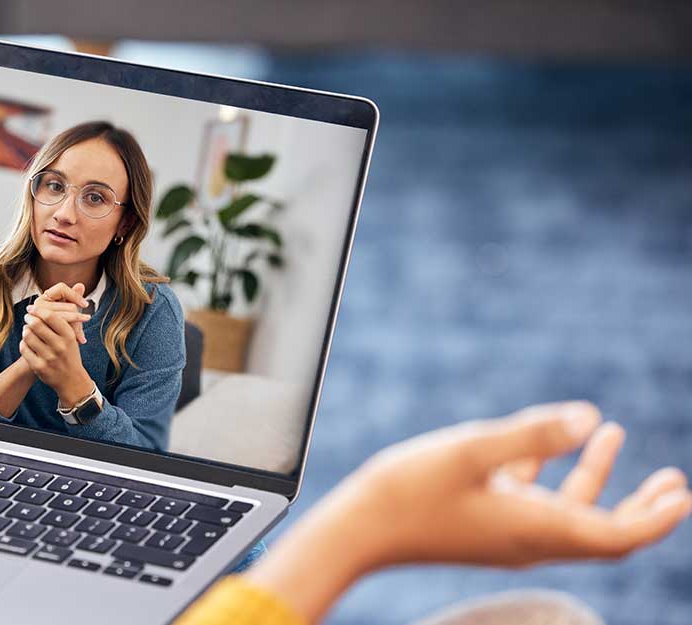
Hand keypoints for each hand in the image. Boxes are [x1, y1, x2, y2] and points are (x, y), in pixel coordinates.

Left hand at [19, 287, 92, 404]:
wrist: (71, 380)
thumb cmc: (70, 351)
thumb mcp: (74, 332)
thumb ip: (72, 309)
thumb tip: (81, 283)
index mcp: (69, 336)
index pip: (50, 316)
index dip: (39, 309)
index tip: (32, 307)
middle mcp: (60, 346)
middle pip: (36, 324)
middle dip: (29, 318)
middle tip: (27, 316)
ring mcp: (49, 358)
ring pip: (28, 335)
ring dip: (25, 330)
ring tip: (27, 328)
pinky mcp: (39, 367)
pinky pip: (24, 349)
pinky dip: (23, 343)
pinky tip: (26, 341)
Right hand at [34, 282, 89, 343]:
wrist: (50, 345)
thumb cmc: (62, 325)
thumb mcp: (69, 311)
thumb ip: (74, 298)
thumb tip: (81, 285)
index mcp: (46, 296)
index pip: (61, 288)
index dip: (75, 295)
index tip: (86, 305)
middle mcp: (38, 304)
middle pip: (66, 305)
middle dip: (77, 315)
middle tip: (86, 320)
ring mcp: (35, 316)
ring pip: (63, 317)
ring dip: (76, 326)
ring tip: (84, 335)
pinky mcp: (37, 329)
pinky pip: (60, 329)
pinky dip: (72, 334)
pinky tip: (81, 340)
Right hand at [245, 402, 690, 623]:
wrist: (358, 528)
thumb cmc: (408, 490)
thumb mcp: (470, 451)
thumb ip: (531, 432)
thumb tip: (590, 415)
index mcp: (533, 529)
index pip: (617, 536)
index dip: (656, 518)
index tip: (683, 492)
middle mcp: (527, 537)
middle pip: (603, 532)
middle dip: (642, 507)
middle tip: (674, 482)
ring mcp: (503, 531)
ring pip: (568, 512)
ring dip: (598, 480)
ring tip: (616, 434)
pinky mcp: (481, 521)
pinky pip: (532, 500)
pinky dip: (552, 472)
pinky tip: (548, 438)